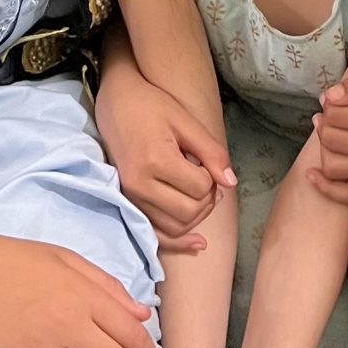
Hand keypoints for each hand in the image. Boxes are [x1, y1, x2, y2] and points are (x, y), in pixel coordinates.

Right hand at [94, 58, 235, 254]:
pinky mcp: (128, 203)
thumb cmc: (152, 106)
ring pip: (175, 227)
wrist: (116, 103)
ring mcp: (130, 197)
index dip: (212, 177)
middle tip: (208, 178)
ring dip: (196, 216)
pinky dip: (177, 243)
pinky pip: (155, 235)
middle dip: (207, 199)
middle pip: (189, 212)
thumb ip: (211, 152)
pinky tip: (197, 243)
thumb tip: (231, 182)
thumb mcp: (186, 121)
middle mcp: (139, 184)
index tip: (206, 161)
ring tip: (200, 192)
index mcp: (155, 160)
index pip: (200, 187)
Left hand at [310, 64, 347, 203]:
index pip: (335, 117)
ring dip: (324, 148)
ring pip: (334, 167)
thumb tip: (330, 96)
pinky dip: (327, 188)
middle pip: (331, 141)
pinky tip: (314, 175)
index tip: (337, 96)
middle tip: (334, 109)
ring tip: (330, 130)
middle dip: (325, 123)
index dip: (329, 103)